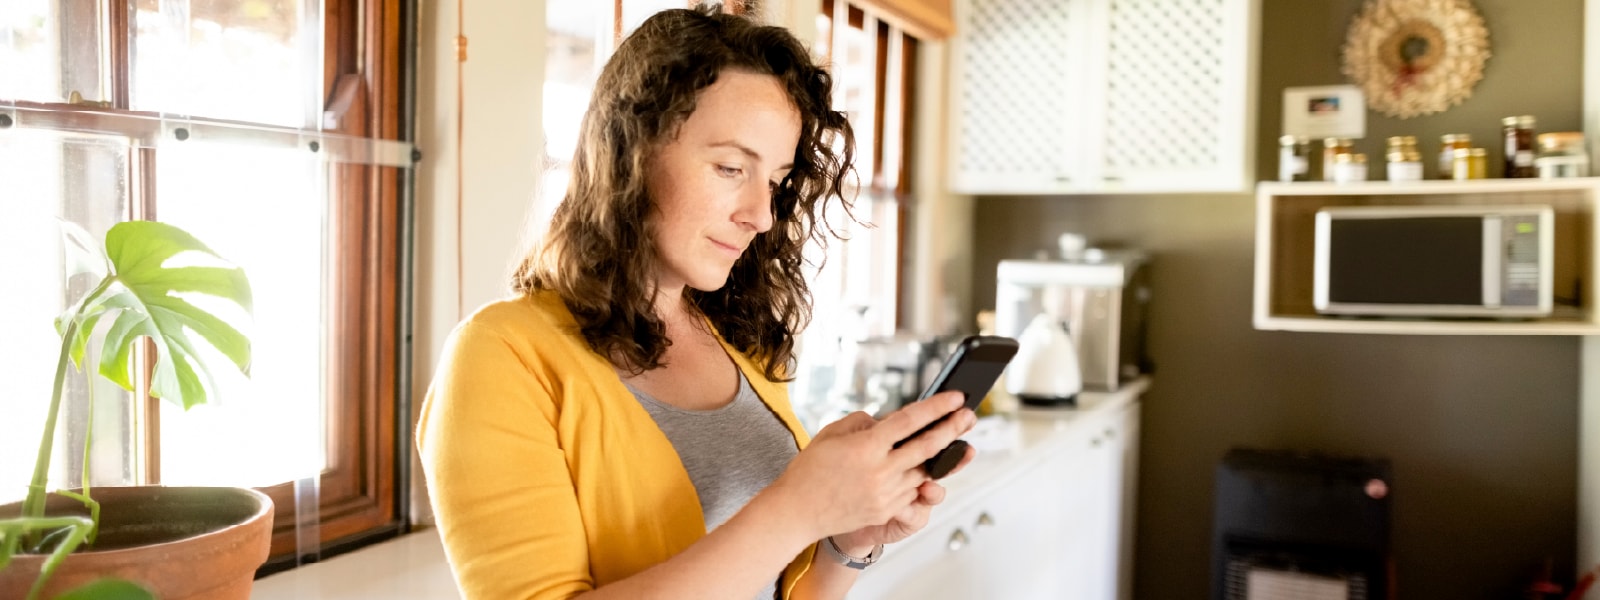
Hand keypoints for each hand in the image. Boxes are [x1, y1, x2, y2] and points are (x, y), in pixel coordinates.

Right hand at [762, 391, 978, 542]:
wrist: (796, 512)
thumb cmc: (810, 470)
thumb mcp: (831, 433)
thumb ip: (863, 422)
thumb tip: (886, 422)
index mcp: (866, 446)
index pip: (910, 421)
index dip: (937, 407)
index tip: (955, 397)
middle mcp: (880, 471)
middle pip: (928, 446)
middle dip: (953, 428)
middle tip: (970, 415)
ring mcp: (885, 494)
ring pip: (924, 472)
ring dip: (942, 456)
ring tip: (956, 441)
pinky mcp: (885, 511)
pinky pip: (911, 492)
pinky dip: (918, 478)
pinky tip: (924, 468)